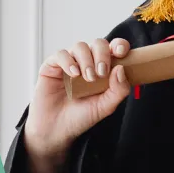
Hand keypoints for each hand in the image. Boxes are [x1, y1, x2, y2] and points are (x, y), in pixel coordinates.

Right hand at [22, 36, 133, 163]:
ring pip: (80, 46)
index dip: (119, 45)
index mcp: (104, 68)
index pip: (114, 48)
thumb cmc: (82, 116)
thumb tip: (121, 68)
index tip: (121, 53)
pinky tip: (73, 73)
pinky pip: (60, 54)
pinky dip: (68, 61)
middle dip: (103, 55)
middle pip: (98, 43)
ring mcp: (70, 63)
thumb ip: (119, 90)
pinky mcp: (52, 67)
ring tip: (88, 78)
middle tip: (101, 73)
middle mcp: (87, 62)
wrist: (57, 129)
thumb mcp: (106, 106)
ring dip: (87, 60)